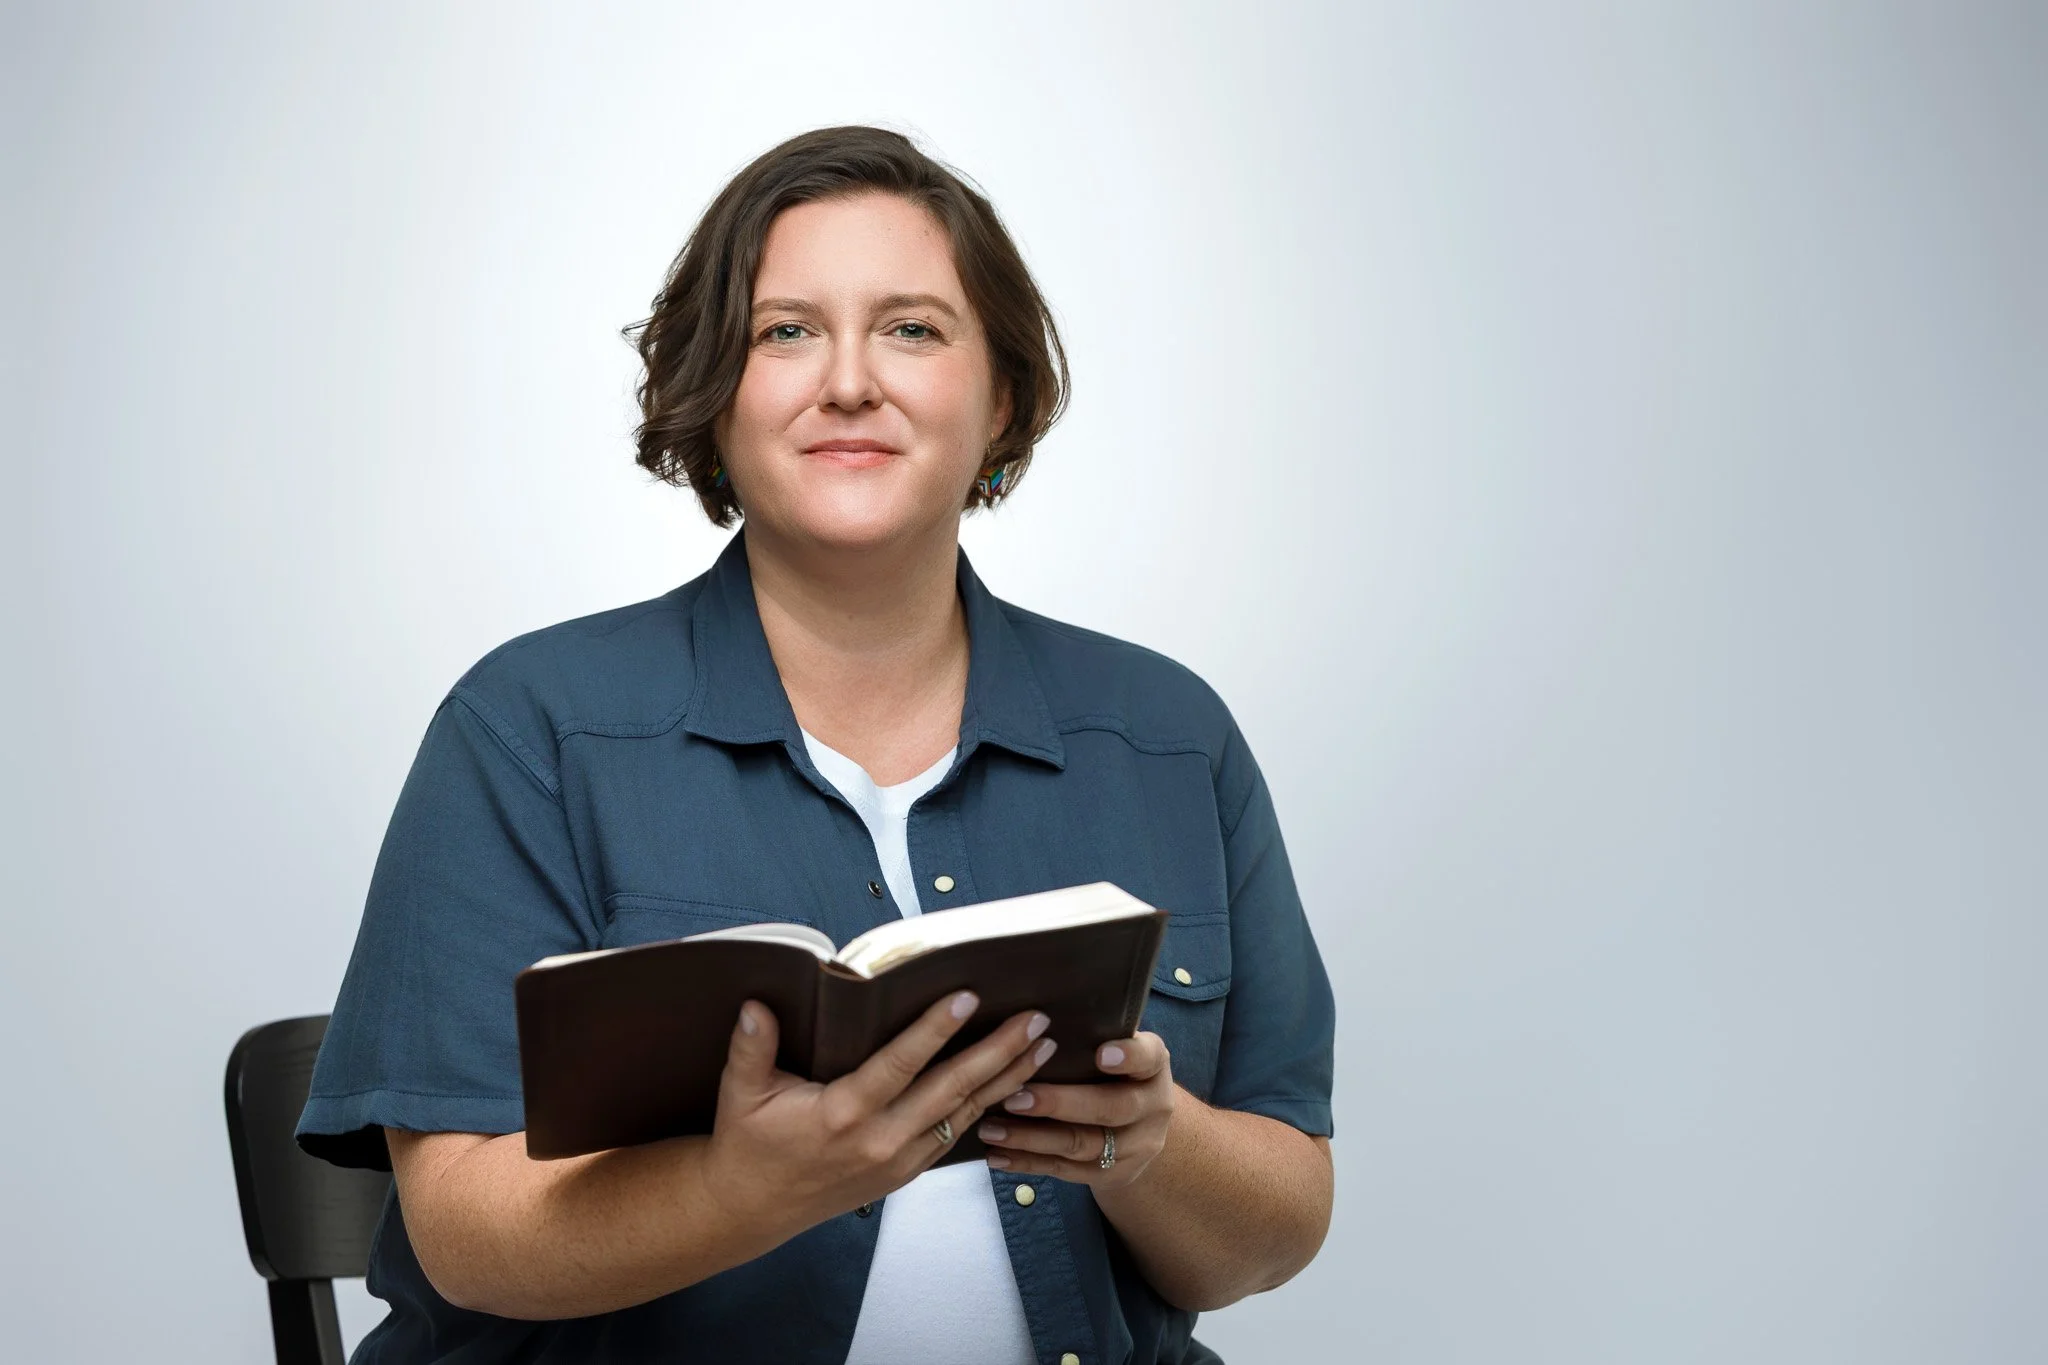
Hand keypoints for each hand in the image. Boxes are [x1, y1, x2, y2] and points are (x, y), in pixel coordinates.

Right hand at [701, 992, 1056, 1238]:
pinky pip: (953, 1136)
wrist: (751, 1209)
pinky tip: (1011, 1085)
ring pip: (963, 1115)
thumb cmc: (748, 1145)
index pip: (900, 1065)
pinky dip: (986, 1108)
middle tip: (1035, 1020)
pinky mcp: (904, 1172)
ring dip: (1006, 1079)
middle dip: (998, 1053)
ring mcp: (897, 1161)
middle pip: (951, 1090)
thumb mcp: (740, 1094)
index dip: (935, 1030)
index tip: (968, 998)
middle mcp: (879, 1140)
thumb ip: (751, 1048)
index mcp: (842, 1114)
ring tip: (1042, 1047)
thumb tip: (756, 1005)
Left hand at [976, 1031, 1173, 1189]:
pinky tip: (997, 1155)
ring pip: (1082, 1145)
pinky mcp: (1112, 1175)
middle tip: (1015, 1097)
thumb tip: (1032, 1014)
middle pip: (1111, 1108)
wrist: (1143, 1130)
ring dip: (1031, 1138)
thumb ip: (1093, 1035)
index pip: (1147, 1058)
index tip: (1101, 1053)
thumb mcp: (1119, 1051)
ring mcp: (1136, 1147)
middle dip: (1060, 1104)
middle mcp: (1153, 1108)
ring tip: (990, 1129)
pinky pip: (1066, 1171)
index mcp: (1153, 1067)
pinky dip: (1028, 1163)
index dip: (1128, 1057)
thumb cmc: (1116, 1074)